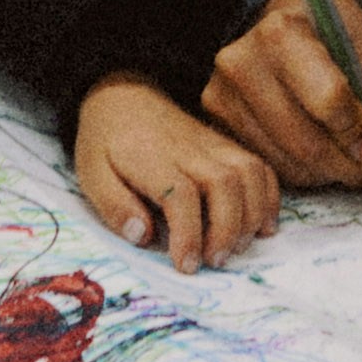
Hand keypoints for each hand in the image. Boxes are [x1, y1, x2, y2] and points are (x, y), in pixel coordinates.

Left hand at [75, 73, 279, 270]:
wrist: (124, 96)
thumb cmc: (106, 143)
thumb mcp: (91, 175)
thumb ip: (114, 206)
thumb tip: (141, 236)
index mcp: (152, 158)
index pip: (180, 195)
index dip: (189, 234)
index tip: (186, 265)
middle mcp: (189, 149)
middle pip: (224, 183)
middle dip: (227, 229)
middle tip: (215, 261)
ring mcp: (213, 145)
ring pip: (249, 174)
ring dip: (252, 215)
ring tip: (238, 248)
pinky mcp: (227, 146)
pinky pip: (261, 167)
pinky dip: (270, 197)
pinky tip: (263, 226)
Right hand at [204, 0, 361, 189]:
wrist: (299, 27)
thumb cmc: (341, 47)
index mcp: (283, 32)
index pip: (331, 101)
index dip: (361, 129)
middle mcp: (241, 60)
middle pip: (307, 142)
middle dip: (346, 162)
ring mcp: (220, 93)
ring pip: (286, 163)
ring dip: (324, 172)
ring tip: (338, 150)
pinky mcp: (214, 121)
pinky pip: (267, 167)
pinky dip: (299, 172)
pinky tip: (311, 151)